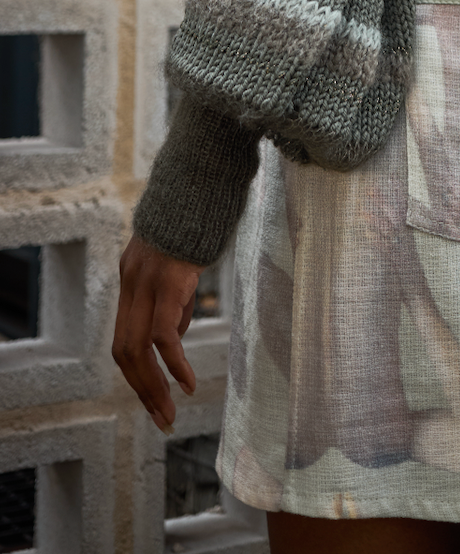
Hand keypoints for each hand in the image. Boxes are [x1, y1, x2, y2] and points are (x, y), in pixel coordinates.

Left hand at [112, 235, 202, 431]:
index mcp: (132, 278)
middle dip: (142, 390)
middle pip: (123, 351)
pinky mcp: (168, 280)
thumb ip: (174, 300)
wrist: (201, 177)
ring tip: (171, 409)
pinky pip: (162, 333)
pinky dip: (173, 363)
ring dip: (153, 386)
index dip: (137, 374)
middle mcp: (132, 282)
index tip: (157, 399)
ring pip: (136, 348)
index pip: (124, 338)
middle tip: (163, 417)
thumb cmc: (199, 218)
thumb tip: (173, 340)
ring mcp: (147, 281)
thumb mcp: (181, 263)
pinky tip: (188, 382)